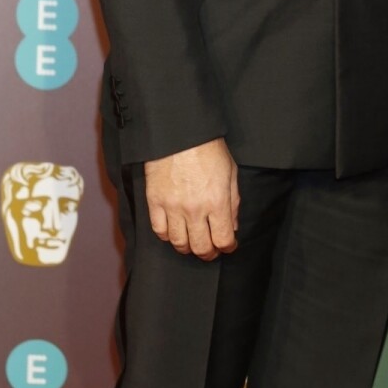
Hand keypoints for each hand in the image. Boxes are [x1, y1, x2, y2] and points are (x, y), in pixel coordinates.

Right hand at [144, 138, 239, 259]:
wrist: (180, 134)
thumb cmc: (208, 150)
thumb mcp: (230, 174)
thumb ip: (233, 203)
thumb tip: (232, 226)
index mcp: (217, 202)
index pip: (223, 240)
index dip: (228, 248)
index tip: (228, 246)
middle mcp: (194, 209)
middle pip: (201, 247)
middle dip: (209, 253)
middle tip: (211, 251)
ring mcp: (172, 207)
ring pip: (178, 243)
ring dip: (188, 247)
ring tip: (193, 243)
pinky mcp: (155, 202)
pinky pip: (159, 230)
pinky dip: (167, 236)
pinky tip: (174, 232)